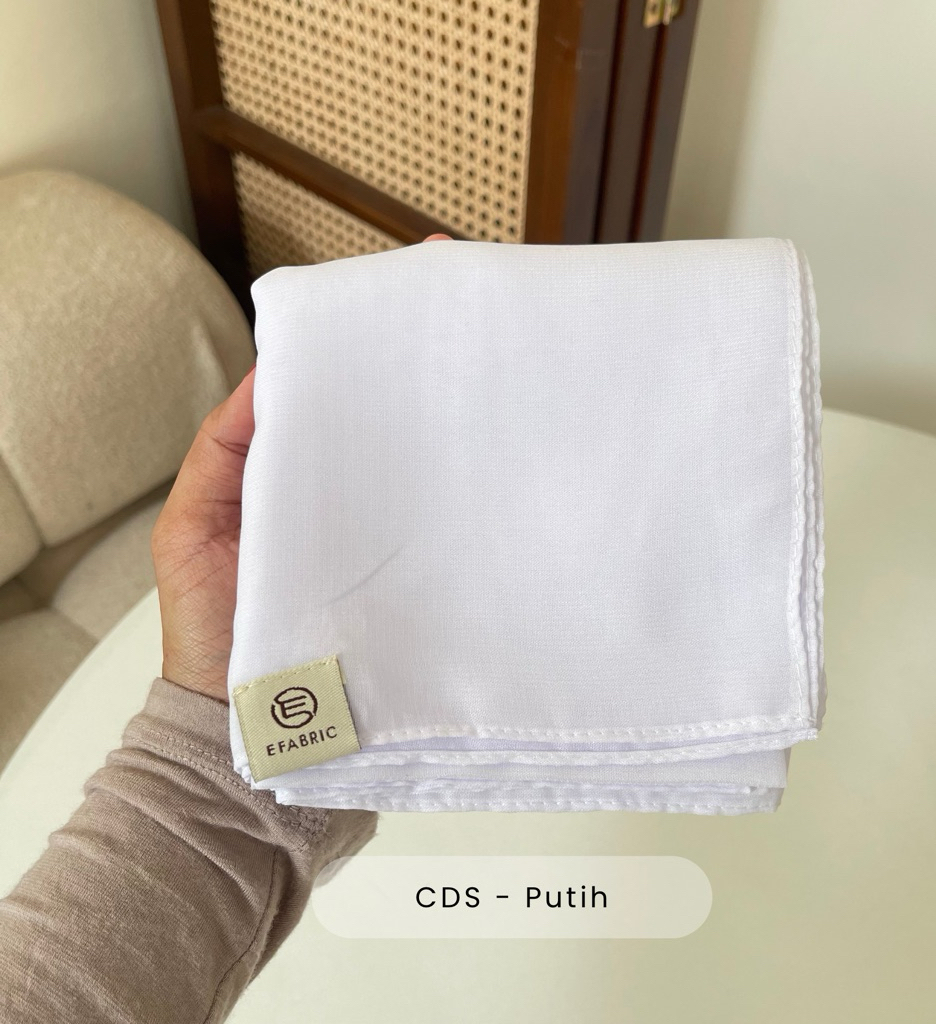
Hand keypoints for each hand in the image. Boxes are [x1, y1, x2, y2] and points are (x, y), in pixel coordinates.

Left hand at [153, 235, 451, 701]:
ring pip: (410, 474)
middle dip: (414, 382)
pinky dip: (451, 503)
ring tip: (486, 388)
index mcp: (286, 474)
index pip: (324, 399)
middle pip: (377, 428)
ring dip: (442, 438)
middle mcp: (338, 498)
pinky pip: (425, 531)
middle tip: (462, 330)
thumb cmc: (209, 624)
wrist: (238, 716)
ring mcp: (374, 537)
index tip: (394, 304)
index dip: (354, 353)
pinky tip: (483, 476)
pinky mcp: (401, 578)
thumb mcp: (193, 524)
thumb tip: (269, 380)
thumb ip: (223, 453)